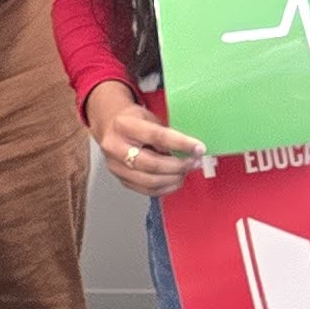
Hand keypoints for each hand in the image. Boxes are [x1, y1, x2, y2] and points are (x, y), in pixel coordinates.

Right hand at [88, 86, 209, 198]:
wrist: (110, 126)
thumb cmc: (134, 120)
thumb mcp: (149, 118)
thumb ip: (165, 133)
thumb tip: (190, 149)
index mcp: (124, 125)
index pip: (157, 136)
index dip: (181, 144)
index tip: (199, 148)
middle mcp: (115, 147)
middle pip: (152, 163)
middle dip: (179, 165)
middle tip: (195, 162)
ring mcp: (115, 166)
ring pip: (149, 181)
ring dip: (174, 179)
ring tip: (187, 171)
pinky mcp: (120, 179)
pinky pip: (145, 190)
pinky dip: (165, 188)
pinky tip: (176, 181)